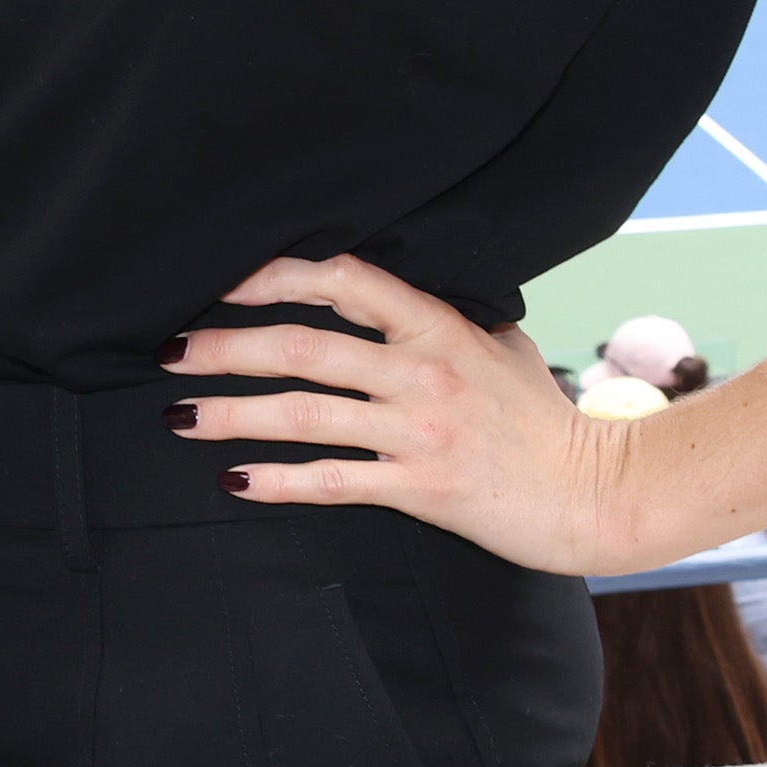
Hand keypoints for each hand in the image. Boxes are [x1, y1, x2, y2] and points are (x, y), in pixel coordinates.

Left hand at [167, 255, 617, 577]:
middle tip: (170, 348)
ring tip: (177, 415)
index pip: (345, 279)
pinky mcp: (420, 489)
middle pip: (302, 346)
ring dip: (230, 413)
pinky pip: (332, 482)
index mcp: (439, 326)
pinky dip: (277, 482)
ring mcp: (419, 432)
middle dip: (225, 345)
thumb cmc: (547, 420)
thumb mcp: (504, 347)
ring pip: (303, 414)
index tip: (223, 279)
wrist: (596, 492)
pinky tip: (234, 481)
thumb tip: (404, 298)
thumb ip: (450, 320)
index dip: (276, 273)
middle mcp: (422, 372)